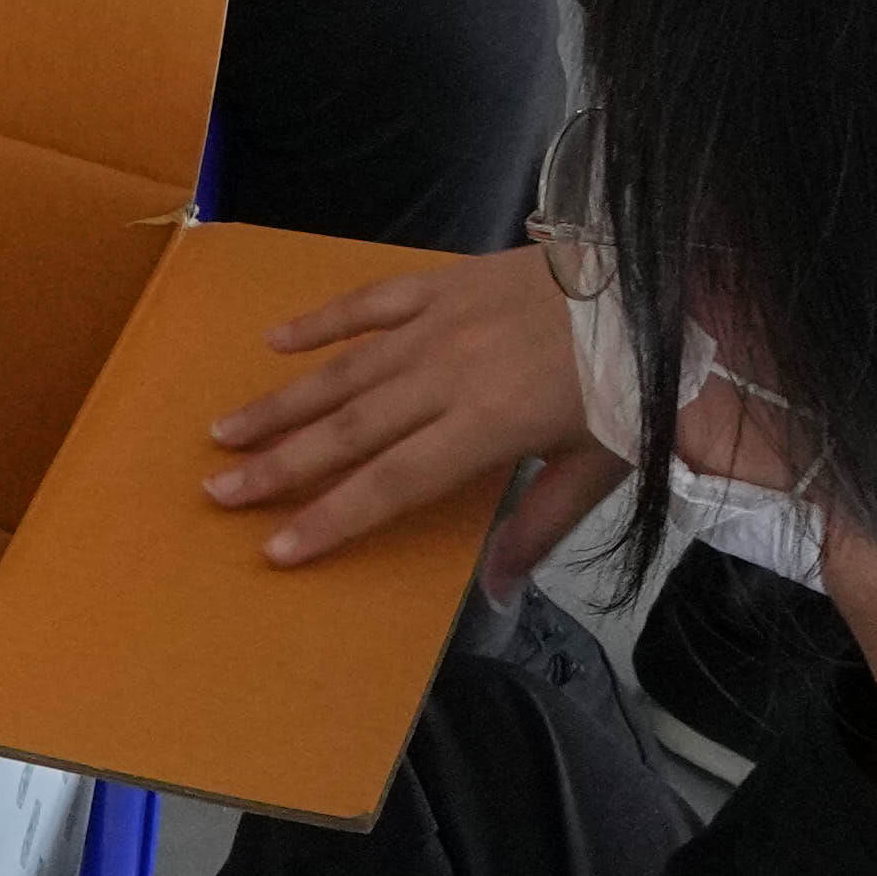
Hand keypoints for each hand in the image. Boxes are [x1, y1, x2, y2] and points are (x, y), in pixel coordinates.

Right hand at [205, 245, 608, 578]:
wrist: (656, 282)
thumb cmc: (631, 384)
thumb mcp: (600, 465)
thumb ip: (540, 524)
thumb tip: (495, 593)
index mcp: (488, 425)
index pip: (393, 482)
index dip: (332, 517)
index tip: (278, 547)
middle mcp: (449, 374)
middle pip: (350, 429)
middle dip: (280, 465)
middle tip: (220, 490)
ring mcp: (440, 323)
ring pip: (344, 370)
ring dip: (282, 403)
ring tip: (226, 431)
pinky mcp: (443, 283)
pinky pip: (370, 302)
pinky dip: (321, 321)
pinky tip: (275, 341)